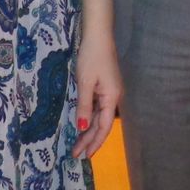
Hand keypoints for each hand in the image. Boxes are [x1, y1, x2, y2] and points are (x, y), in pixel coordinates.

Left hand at [71, 29, 121, 158]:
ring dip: (89, 131)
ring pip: (99, 117)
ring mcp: (109, 92)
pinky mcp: (104, 87)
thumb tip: (81, 127)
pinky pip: (98, 108)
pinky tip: (82, 124)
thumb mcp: (85, 82)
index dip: (94, 142)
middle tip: (76, 154)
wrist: (98, 35)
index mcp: (112, 98)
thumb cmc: (92, 57)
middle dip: (89, 140)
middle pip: (102, 124)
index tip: (83, 155)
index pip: (103, 127)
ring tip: (77, 144)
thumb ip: (84, 106)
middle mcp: (113, 98)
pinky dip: (90, 118)